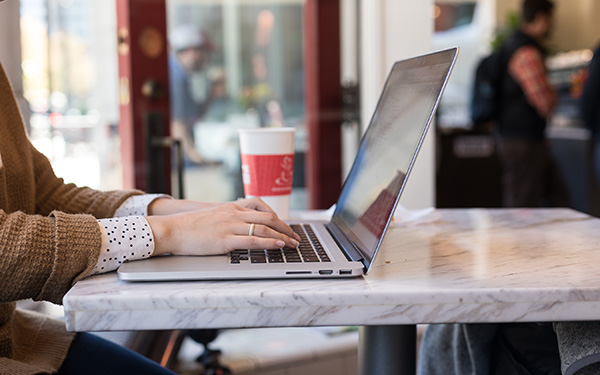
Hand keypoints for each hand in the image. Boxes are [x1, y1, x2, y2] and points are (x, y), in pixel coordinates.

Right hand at [146, 201, 299, 255]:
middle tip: (295, 238)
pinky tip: (279, 245)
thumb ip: (228, 219)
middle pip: (268, 218)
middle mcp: (234, 214)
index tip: (286, 227)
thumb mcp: (213, 217)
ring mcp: (230, 226)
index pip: (261, 208)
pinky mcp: (225, 240)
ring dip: (282, 237)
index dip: (277, 218)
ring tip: (293, 244)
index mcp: (231, 207)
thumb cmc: (189, 227)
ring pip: (263, 229)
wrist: (172, 230)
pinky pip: (252, 241)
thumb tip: (242, 227)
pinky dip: (269, 243)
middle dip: (285, 228)